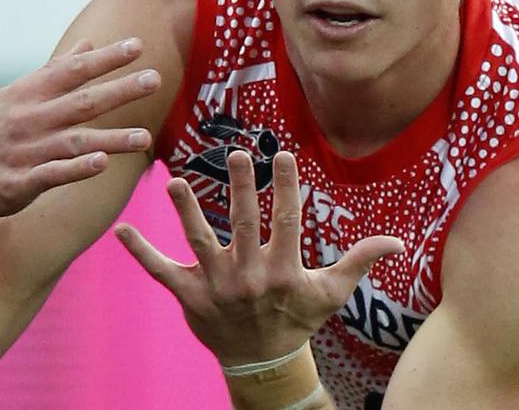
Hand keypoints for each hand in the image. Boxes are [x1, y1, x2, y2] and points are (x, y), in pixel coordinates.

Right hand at [0, 37, 159, 219]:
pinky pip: (53, 174)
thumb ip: (56, 71)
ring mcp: (25, 151)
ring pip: (75, 141)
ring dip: (112, 139)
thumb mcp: (18, 95)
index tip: (138, 45)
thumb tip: (88, 43)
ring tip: (145, 137)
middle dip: (120, 90)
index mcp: (29, 93)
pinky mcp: (20, 183)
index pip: (73, 70)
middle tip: (156, 79)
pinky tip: (102, 164)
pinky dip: (76, 168)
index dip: (106, 58)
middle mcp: (29, 119)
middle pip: (82, 102)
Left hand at [116, 150, 404, 365]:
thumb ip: (359, 261)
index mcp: (284, 271)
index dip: (287, 188)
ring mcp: (216, 287)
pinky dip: (140, 252)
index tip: (284, 154)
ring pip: (199, 243)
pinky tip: (120, 230)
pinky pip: (161, 272)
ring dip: (187, 212)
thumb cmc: (298, 320)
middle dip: (243, 187)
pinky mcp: (189, 296)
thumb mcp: (331, 293)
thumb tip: (397, 242)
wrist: (263, 364)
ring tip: (177, 183)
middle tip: (239, 154)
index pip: (288, 222)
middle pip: (244, 224)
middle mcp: (249, 277)